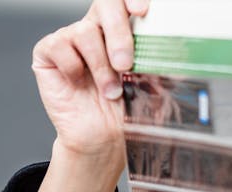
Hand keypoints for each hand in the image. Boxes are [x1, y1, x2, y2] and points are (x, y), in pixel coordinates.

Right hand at [17, 0, 148, 191]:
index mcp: (121, 30)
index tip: (144, 11)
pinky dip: (73, 68)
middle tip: (126, 64)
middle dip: (118, 34)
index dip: (131, 0)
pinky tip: (78, 84)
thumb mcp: (150, 85)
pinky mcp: (48, 52)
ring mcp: (71, 38)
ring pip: (84, 32)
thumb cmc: (125, 111)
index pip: (124, 1)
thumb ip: (159, 63)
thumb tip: (183, 53)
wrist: (101, 138)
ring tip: (109, 91)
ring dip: (100, 66)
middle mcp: (95, 28)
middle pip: (105, 6)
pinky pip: (59, 46)